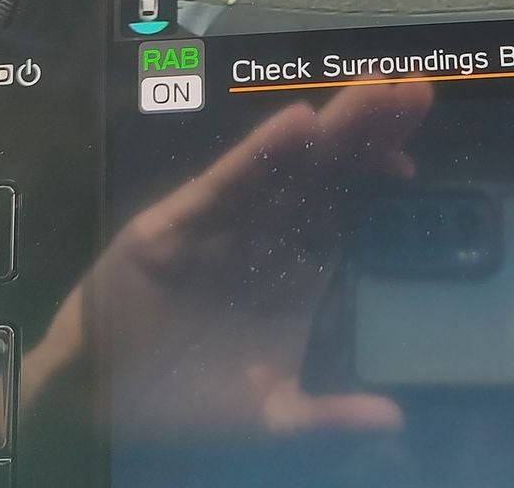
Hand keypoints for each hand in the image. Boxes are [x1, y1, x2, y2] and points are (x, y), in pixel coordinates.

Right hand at [23, 79, 432, 439]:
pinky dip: (262, 152)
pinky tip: (297, 124)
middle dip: (372, 131)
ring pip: (290, 164)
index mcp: (298, 268)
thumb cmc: (186, 398)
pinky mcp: (180, 220)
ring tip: (374, 92)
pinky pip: (231, 180)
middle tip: (417, 91)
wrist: (96, 398)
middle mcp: (270, 233)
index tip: (414, 169)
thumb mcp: (268, 416)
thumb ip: (328, 415)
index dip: (383, 180)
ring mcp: (228, 220)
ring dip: (333, 127)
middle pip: (332, 171)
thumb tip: (395, 422)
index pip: (352, 210)